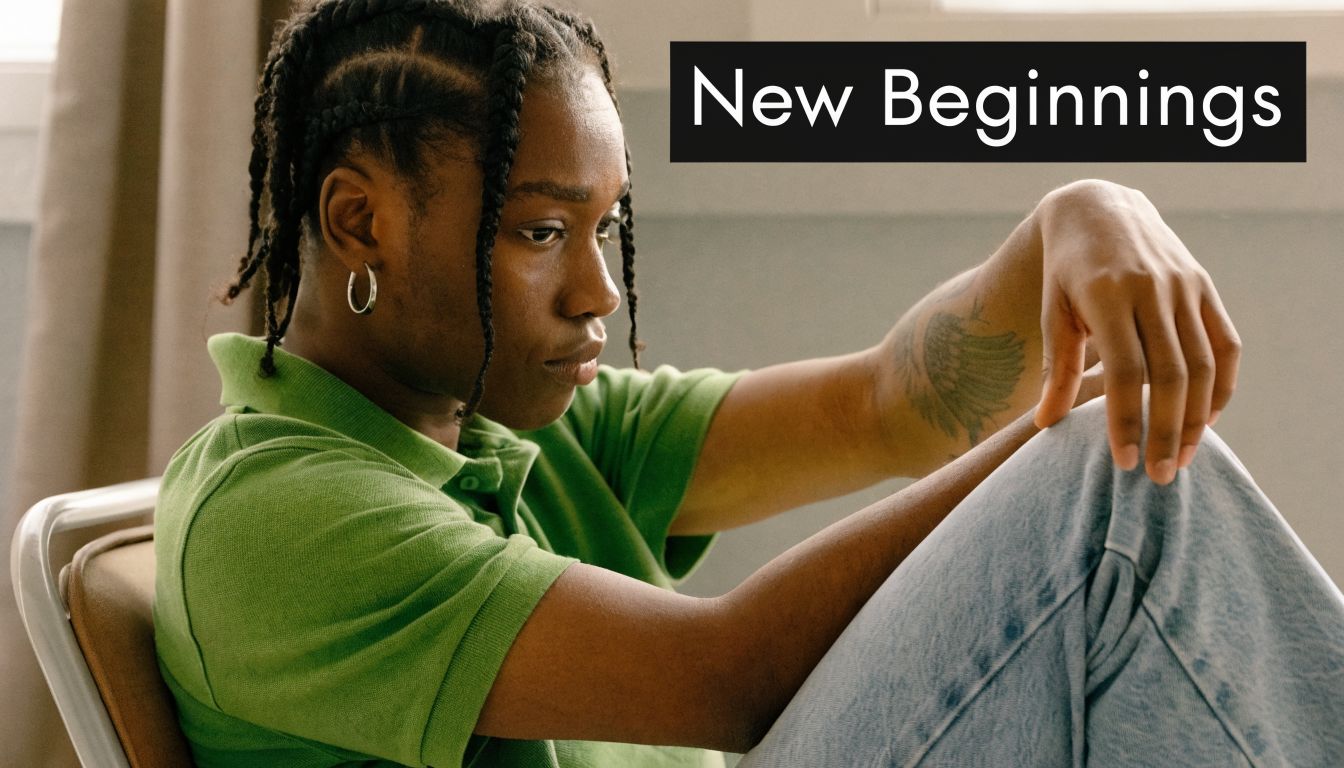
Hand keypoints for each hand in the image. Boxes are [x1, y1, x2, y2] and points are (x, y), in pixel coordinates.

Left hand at [1032, 180, 1240, 484]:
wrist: (1096, 210)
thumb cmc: (1064, 271)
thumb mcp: (1052, 313)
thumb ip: (1057, 368)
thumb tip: (1045, 424)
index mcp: (1106, 294)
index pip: (1125, 372)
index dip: (1127, 421)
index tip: (1124, 462)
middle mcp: (1151, 288)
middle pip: (1170, 374)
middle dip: (1167, 431)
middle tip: (1161, 477)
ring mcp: (1184, 285)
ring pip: (1202, 363)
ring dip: (1197, 418)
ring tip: (1184, 458)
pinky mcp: (1204, 286)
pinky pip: (1225, 343)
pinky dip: (1221, 385)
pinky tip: (1207, 420)